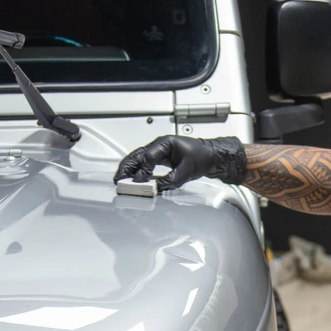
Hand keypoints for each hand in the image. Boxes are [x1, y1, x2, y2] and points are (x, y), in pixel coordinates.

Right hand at [113, 135, 245, 189]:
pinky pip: (144, 162)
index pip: (147, 157)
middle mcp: (159, 145)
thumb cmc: (202, 157)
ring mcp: (159, 150)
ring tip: (121, 179)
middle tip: (118, 179)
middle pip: (137, 155)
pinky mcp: (160, 157)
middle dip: (126, 168)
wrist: (211, 156)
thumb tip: (154, 188)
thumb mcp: (185, 172)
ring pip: (138, 158)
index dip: (141, 171)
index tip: (137, 182)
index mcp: (165, 143)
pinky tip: (132, 178)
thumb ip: (168, 181)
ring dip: (129, 168)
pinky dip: (136, 169)